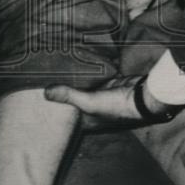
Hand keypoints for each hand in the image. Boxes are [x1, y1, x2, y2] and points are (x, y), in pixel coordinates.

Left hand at [44, 76, 171, 128]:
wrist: (144, 97)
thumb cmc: (117, 107)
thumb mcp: (89, 103)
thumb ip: (69, 96)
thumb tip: (45, 93)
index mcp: (88, 122)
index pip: (68, 119)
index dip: (56, 113)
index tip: (41, 104)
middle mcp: (94, 110)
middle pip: (73, 101)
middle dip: (62, 93)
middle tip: (43, 82)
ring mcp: (101, 96)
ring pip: (83, 88)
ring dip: (73, 80)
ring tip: (54, 70)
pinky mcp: (108, 83)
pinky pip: (93, 77)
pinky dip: (86, 72)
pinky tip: (74, 63)